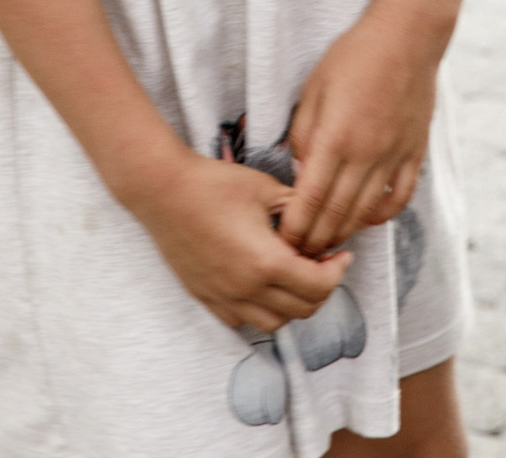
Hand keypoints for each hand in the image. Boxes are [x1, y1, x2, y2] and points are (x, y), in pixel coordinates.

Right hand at [125, 152, 350, 330]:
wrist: (163, 190)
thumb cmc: (213, 183)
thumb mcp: (267, 188)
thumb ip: (298, 208)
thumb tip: (320, 218)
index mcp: (266, 261)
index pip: (319, 286)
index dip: (338, 271)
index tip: (342, 254)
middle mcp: (245, 288)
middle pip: (302, 310)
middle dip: (321, 288)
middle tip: (324, 264)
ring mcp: (223, 297)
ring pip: (273, 323)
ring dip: (292, 305)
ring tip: (295, 276)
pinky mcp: (205, 297)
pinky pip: (241, 320)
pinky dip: (260, 310)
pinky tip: (262, 284)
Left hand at [280, 8, 441, 258]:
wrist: (406, 37)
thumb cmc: (353, 56)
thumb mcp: (313, 89)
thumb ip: (302, 134)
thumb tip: (298, 171)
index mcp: (335, 137)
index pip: (310, 199)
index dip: (294, 228)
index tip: (282, 243)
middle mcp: (366, 154)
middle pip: (337, 215)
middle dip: (315, 241)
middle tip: (299, 255)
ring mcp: (393, 157)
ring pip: (366, 213)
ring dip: (344, 234)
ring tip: (326, 245)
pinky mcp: (414, 153)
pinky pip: (398, 198)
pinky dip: (380, 216)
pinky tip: (366, 219)